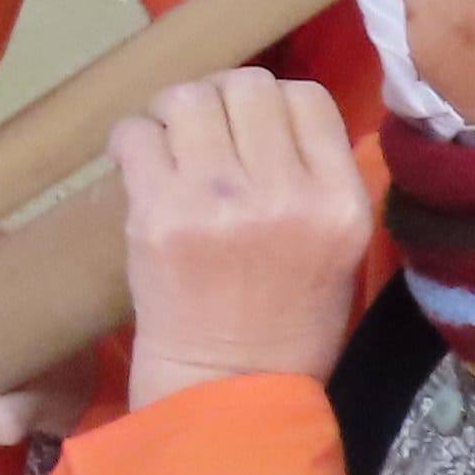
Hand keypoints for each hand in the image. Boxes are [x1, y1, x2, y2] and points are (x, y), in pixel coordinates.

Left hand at [112, 69, 372, 408]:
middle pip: (246, 85)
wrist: (227, 389)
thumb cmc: (289, 322)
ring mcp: (217, 200)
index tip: (250, 129)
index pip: (306, 97)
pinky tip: (139, 165)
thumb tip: (276, 109)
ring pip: (188, 97)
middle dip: (220, 100)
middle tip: (203, 134)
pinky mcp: (158, 215)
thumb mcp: (342, 248)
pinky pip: (136, 135)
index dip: (273, 103)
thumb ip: (321, 175)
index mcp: (338, 199)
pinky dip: (132, 140)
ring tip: (170, 146)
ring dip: (173, 113)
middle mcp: (284, 191)